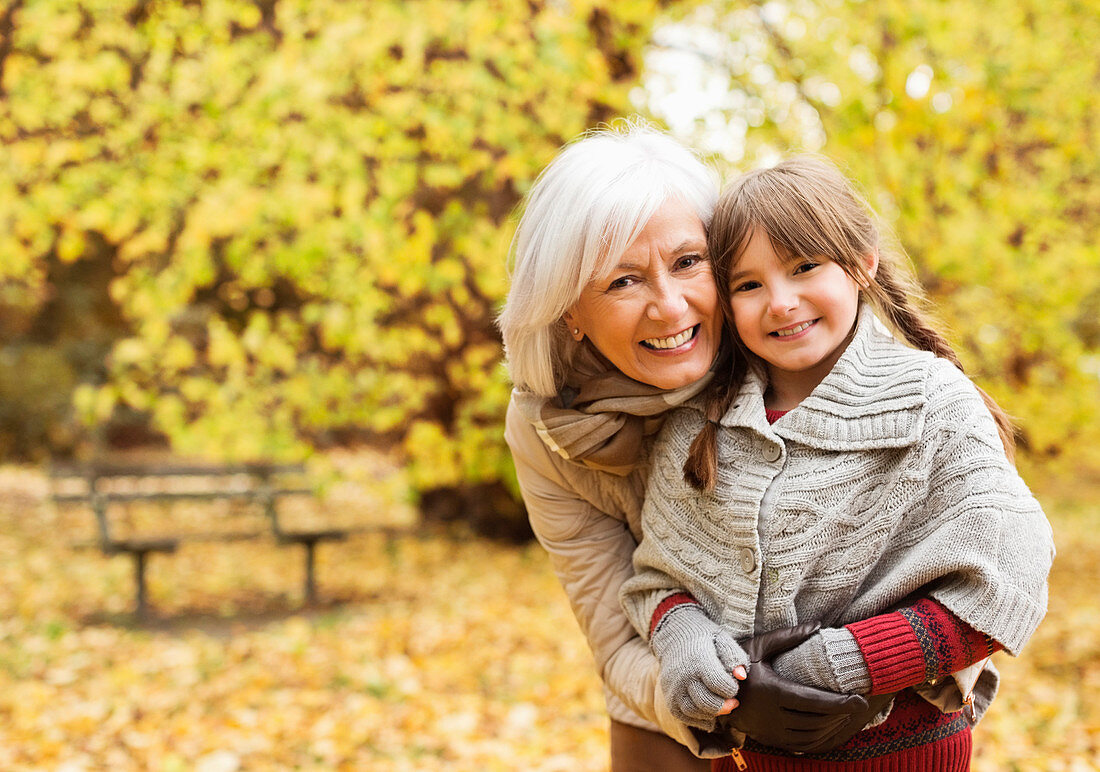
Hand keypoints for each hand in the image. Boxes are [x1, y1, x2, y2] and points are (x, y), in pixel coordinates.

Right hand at [650, 603, 748, 729]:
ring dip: (713, 714)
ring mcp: (674, 689)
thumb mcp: (721, 638)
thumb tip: (741, 676)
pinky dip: (699, 720)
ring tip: (721, 706)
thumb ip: (733, 656)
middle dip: (725, 705)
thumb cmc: (703, 638)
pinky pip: (684, 717)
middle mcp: (684, 676)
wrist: (673, 636)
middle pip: (707, 702)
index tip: (735, 685)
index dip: (732, 689)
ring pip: (695, 712)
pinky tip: (709, 713)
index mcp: (699, 661)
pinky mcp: (669, 698)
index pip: (720, 684)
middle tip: (734, 702)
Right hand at [717, 623, 876, 753]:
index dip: (841, 703)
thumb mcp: (759, 646)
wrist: (712, 690)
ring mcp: (769, 730)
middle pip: (817, 720)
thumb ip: (789, 636)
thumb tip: (818, 625)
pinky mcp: (768, 738)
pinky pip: (801, 745)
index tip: (861, 700)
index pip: (815, 701)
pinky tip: (828, 728)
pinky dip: (819, 739)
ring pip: (811, 735)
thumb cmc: (737, 664)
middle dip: (842, 714)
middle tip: (858, 705)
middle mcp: (771, 715)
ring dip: (833, 727)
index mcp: (772, 690)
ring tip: (846, 714)